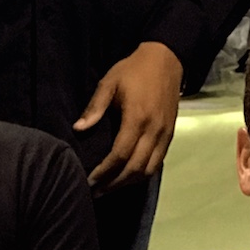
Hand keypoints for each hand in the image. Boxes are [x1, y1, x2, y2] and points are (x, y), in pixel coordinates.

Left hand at [74, 41, 182, 194]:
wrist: (166, 59)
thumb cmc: (134, 69)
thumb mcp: (110, 82)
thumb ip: (95, 107)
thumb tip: (79, 129)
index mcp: (137, 118)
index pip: (120, 155)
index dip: (104, 172)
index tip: (90, 180)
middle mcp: (154, 131)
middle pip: (135, 169)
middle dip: (114, 184)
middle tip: (96, 191)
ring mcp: (165, 134)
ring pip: (149, 170)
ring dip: (129, 182)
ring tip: (111, 187)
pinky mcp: (171, 134)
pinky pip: (158, 162)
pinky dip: (143, 173)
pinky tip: (129, 175)